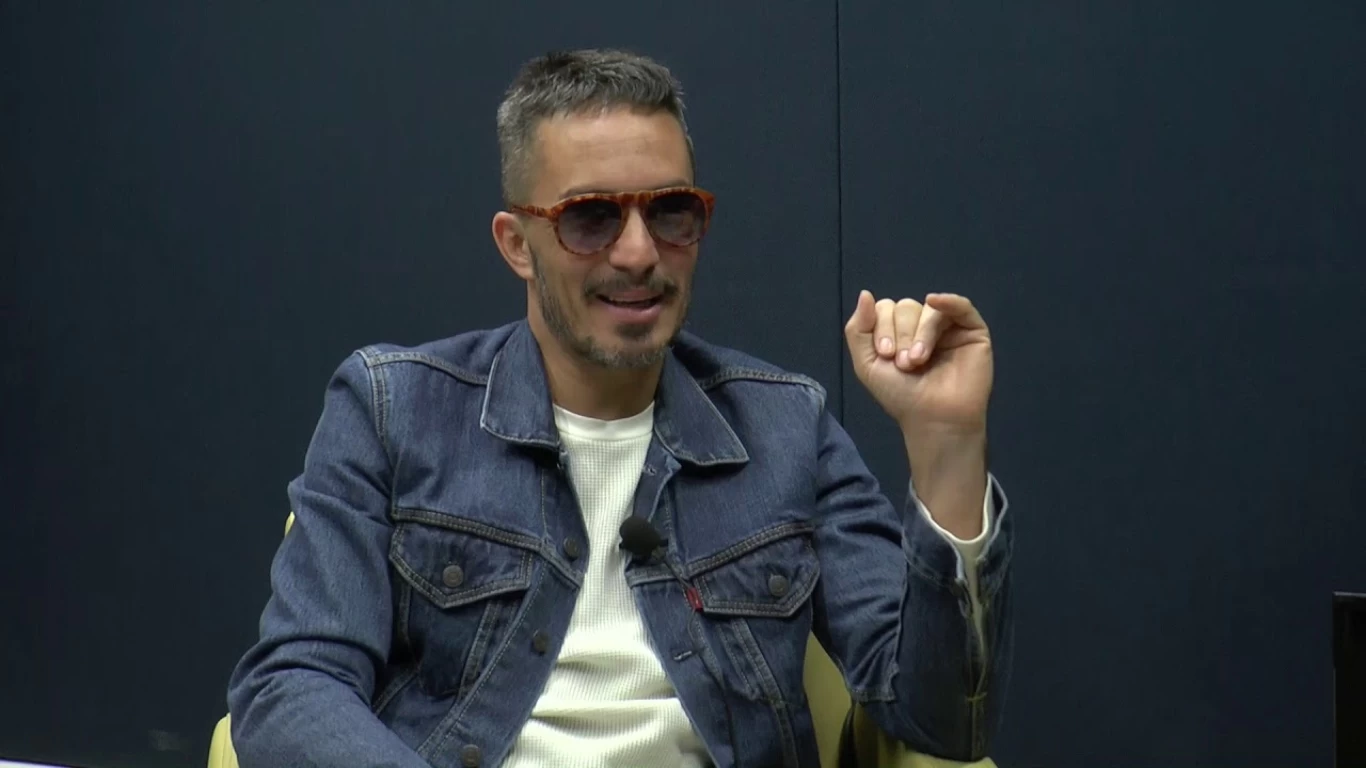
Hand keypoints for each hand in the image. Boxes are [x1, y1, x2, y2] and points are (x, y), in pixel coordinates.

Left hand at [844, 290, 992, 436]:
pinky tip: (935, 302)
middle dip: (902, 334)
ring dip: (921, 333)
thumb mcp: (867, 364)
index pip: (886, 309)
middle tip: (904, 364)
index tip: (885, 354)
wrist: (933, 419)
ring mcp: (949, 328)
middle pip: (906, 307)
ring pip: (929, 309)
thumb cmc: (901, 396)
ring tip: (918, 360)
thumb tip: (865, 294)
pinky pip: (962, 306)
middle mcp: (922, 326)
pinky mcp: (973, 332)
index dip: (882, 327)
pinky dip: (948, 301)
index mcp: (899, 332)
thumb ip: (858, 330)